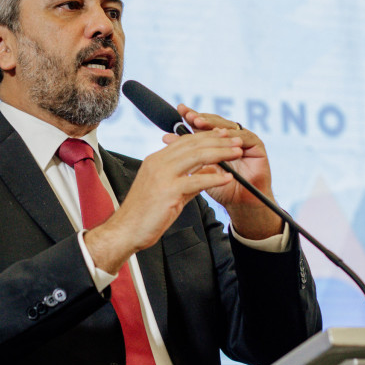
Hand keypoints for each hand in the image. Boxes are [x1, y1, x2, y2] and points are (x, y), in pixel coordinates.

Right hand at [85, 128, 239, 273]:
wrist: (126, 230)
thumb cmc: (144, 213)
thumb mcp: (166, 190)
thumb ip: (185, 179)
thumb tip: (206, 172)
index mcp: (156, 160)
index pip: (184, 141)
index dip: (206, 136)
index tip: (223, 134)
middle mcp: (158, 163)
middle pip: (193, 144)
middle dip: (218, 141)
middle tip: (236, 140)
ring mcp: (162, 176)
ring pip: (196, 156)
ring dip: (220, 153)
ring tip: (237, 153)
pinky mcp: (168, 191)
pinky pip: (196, 180)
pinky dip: (214, 177)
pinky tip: (228, 177)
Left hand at [164, 104, 282, 239]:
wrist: (240, 204)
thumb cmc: (220, 188)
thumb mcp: (199, 169)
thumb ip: (186, 153)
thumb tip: (166, 137)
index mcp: (216, 140)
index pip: (203, 124)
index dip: (192, 116)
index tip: (180, 110)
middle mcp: (230, 137)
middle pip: (215, 122)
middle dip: (201, 118)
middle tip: (189, 115)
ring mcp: (244, 140)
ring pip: (228, 126)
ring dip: (213, 124)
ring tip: (199, 123)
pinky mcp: (257, 146)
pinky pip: (246, 137)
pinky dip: (234, 136)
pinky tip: (222, 135)